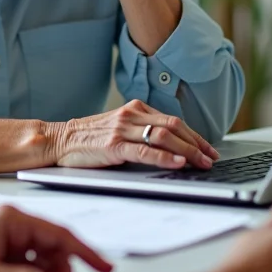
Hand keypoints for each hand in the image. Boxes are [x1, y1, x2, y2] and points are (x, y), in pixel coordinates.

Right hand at [47, 99, 219, 169]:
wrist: (60, 139)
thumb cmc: (90, 139)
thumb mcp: (120, 129)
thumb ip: (142, 132)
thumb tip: (173, 148)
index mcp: (136, 108)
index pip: (174, 121)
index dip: (195, 136)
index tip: (208, 149)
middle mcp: (132, 114)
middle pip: (174, 126)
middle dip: (197, 144)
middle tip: (211, 158)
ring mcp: (123, 128)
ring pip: (164, 137)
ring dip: (188, 151)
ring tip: (201, 163)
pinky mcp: (114, 144)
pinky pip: (145, 151)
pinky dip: (165, 157)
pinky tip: (178, 163)